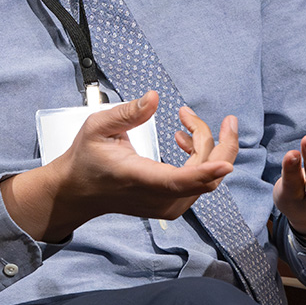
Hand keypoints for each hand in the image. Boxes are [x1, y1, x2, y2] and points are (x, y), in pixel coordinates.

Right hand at [2, 90, 238, 241]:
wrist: (79, 192)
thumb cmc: (87, 159)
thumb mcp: (97, 127)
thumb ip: (127, 112)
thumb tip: (154, 98)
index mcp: (139, 178)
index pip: (179, 181)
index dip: (206, 171)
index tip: (226, 162)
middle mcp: (158, 198)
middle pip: (206, 178)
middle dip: (217, 142)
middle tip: (211, 116)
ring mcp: (167, 206)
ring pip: (207, 180)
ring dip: (206, 147)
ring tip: (184, 123)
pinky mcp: (172, 206)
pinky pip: (199, 184)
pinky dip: (201, 160)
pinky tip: (183, 141)